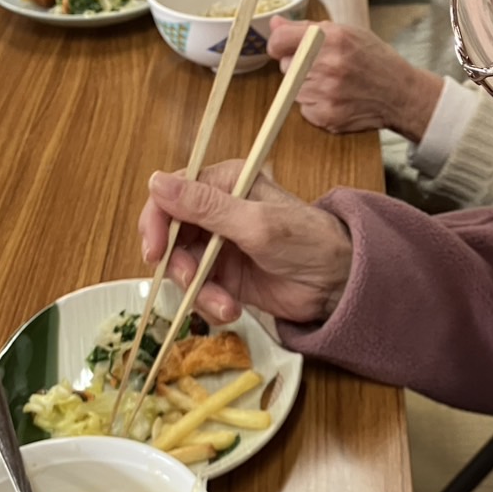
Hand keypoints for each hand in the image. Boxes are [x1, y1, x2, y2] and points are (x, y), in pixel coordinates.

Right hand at [139, 162, 353, 325]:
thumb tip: (156, 182)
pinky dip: (209, 304)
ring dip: (198, 292)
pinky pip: (198, 291)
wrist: (337, 284)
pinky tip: (231, 309)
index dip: (155, 222)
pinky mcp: (223, 277)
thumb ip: (205, 206)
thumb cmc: (308, 242)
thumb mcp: (255, 223)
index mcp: (223, 184)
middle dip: (179, 266)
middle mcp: (215, 212)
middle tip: (195, 283)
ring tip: (226, 305)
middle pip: (169, 237)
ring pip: (181, 269)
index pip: (170, 195)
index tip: (155, 252)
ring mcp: (217, 247)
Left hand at [267, 19, 444, 143]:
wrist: (400, 94)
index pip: (278, 42)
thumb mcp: (346, 32)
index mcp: (330, 39)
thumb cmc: (374, 60)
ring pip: (293, 90)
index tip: (284, 47)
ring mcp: (326, 94)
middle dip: (299, 65)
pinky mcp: (326, 117)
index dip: (279, 44)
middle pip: (286, 67)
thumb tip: (275, 24)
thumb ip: (306, 28)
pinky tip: (337, 98)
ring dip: (307, 86)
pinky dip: (316, 105)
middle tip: (325, 67)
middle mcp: (327, 66)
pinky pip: (304, 109)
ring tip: (334, 83)